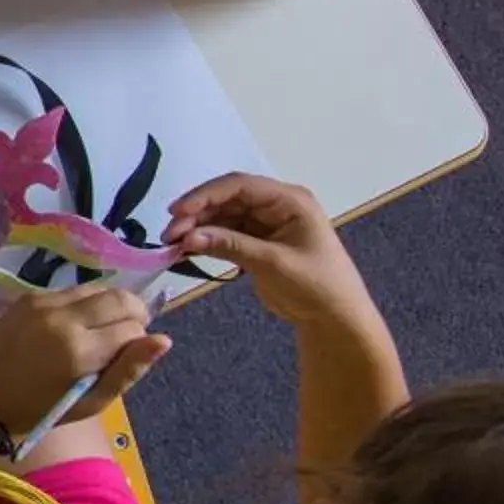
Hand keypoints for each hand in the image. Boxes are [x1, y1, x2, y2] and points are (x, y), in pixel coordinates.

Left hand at [0, 285, 168, 431]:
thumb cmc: (41, 409)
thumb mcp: (91, 402)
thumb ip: (129, 370)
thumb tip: (163, 340)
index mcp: (78, 350)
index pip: (132, 328)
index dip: (138, 341)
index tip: (127, 355)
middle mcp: (61, 318)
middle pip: (119, 297)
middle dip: (134, 312)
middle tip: (127, 333)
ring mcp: (41, 303)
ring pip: (96, 288)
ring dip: (108, 305)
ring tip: (101, 329)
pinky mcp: (27, 297)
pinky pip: (69, 291)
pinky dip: (82, 303)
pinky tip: (74, 325)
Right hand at [163, 172, 378, 328]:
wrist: (334, 318)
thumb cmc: (316, 285)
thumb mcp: (274, 263)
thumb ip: (231, 245)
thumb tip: (188, 237)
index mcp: (289, 200)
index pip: (240, 186)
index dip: (206, 195)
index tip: (177, 212)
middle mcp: (275, 205)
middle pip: (227, 199)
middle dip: (197, 213)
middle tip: (170, 233)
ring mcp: (264, 223)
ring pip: (222, 215)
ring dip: (197, 227)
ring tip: (173, 243)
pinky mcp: (255, 241)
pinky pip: (224, 233)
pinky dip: (205, 240)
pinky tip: (186, 249)